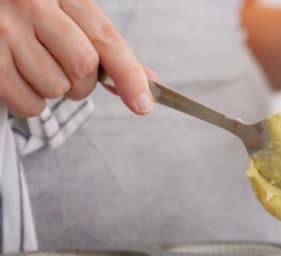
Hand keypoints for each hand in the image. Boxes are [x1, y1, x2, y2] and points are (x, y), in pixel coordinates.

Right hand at [0, 0, 152, 117]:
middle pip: (83, 67)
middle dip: (83, 82)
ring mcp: (4, 30)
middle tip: (65, 69)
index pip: (105, 38)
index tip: (144, 104)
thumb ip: (104, 43)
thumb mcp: (68, 12)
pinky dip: (31, 103)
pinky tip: (20, 78)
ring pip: (56, 88)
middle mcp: (32, 5)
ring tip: (35, 67)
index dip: (129, 75)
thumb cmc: (28, 10)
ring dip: (54, 90)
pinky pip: (28, 103)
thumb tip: (147, 81)